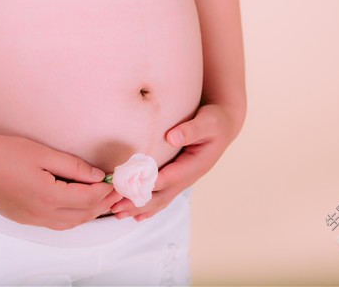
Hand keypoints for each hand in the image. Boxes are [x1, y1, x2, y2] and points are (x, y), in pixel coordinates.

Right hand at [0, 133, 121, 229]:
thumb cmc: (5, 153)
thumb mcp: (43, 154)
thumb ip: (74, 167)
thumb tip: (98, 175)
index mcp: (48, 196)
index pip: (89, 198)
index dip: (106, 190)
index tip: (118, 180)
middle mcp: (42, 214)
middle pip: (83, 215)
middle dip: (103, 203)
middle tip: (116, 190)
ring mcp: (32, 219)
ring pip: (71, 223)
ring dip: (89, 212)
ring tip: (101, 197)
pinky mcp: (24, 219)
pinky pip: (57, 224)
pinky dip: (73, 217)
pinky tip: (77, 204)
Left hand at [110, 103, 243, 220]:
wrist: (223, 126)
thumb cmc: (214, 122)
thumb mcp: (207, 122)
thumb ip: (191, 130)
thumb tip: (172, 137)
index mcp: (195, 165)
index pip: (167, 179)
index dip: (146, 185)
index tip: (126, 188)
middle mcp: (189, 177)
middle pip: (161, 195)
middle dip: (138, 202)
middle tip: (115, 208)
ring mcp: (184, 180)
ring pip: (160, 199)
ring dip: (139, 208)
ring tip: (117, 214)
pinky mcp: (178, 178)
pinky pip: (163, 196)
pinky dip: (148, 207)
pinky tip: (136, 216)